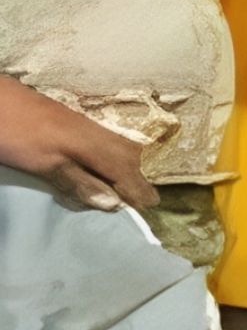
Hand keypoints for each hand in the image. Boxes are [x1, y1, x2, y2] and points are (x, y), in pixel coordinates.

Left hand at [0, 75, 158, 210]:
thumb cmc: (14, 132)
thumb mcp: (42, 164)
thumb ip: (78, 181)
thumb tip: (114, 203)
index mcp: (93, 145)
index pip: (127, 171)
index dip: (138, 190)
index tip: (150, 208)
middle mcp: (97, 133)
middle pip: (131, 156)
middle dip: (141, 178)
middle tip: (147, 200)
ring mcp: (86, 125)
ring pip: (123, 147)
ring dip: (132, 166)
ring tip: (134, 186)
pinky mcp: (75, 121)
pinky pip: (111, 141)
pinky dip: (119, 156)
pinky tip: (111, 164)